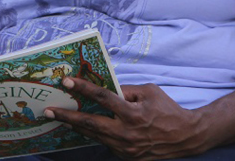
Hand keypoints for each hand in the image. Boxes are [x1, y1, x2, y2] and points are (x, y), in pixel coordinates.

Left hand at [43, 77, 212, 159]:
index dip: (83, 88)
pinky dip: (94, 133)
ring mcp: (125, 148)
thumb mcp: (149, 91)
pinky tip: (82, 127)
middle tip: (48, 111)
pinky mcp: (126, 156)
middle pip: (89, 123)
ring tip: (59, 117)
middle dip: (66, 117)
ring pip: (94, 135)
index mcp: (133, 113)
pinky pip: (105, 142)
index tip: (67, 81)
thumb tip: (105, 87)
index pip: (103, 98)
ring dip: (75, 126)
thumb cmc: (167, 109)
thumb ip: (126, 90)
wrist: (186, 137)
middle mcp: (126, 133)